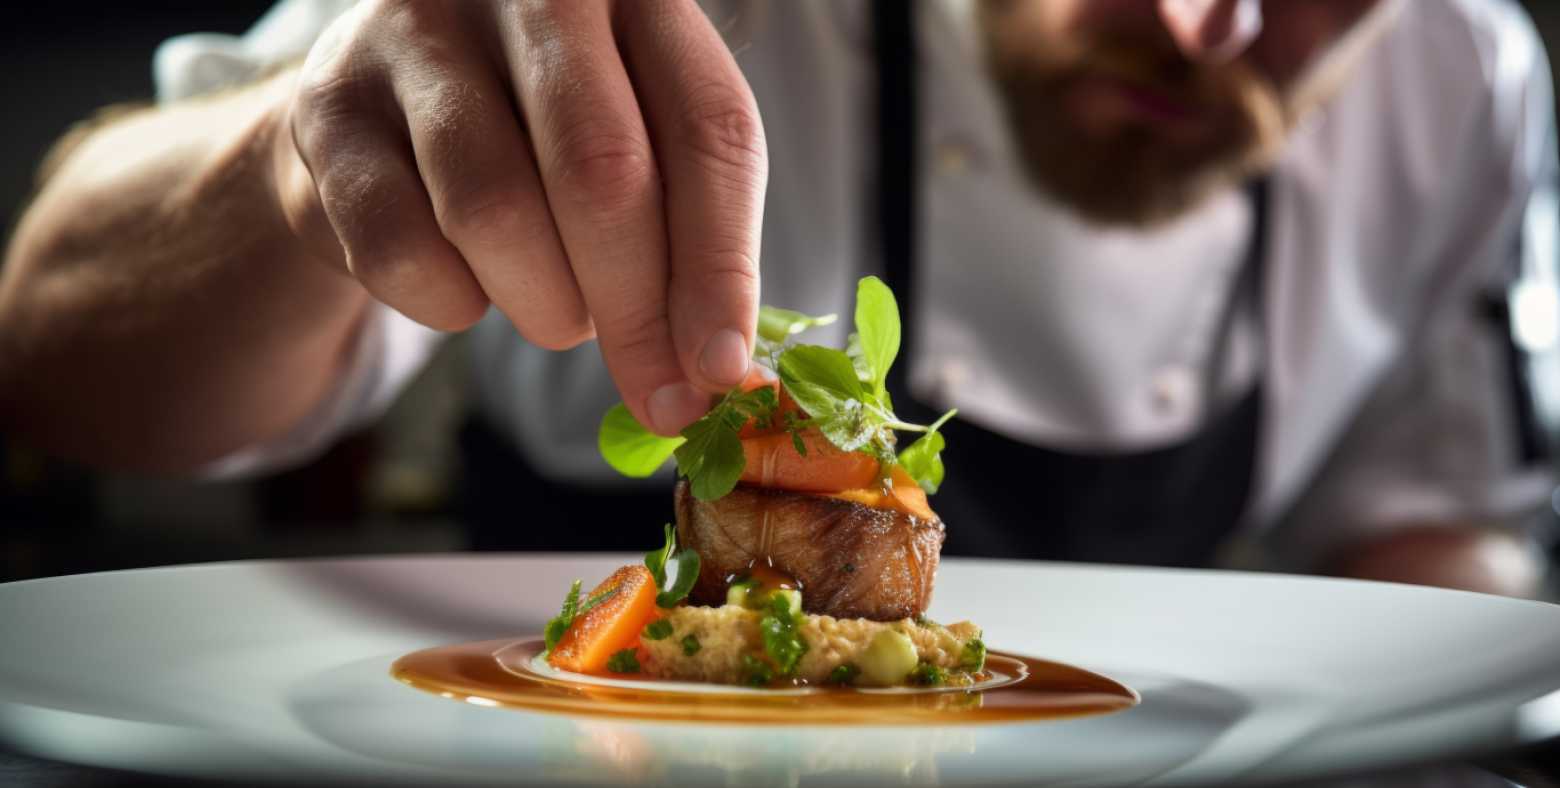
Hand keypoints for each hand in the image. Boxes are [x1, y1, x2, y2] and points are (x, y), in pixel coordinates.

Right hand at [274, 0, 765, 434]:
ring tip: (558, 311)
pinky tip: (469, 287)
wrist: (386, 109)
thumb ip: (690, 242)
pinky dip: (450, 305)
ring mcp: (416, 36)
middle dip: (636, 311)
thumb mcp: (644, 151)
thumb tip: (713, 375)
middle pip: (601, 173)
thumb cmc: (548, 138)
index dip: (721, 267)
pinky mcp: (330, 106)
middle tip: (654, 390)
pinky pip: (401, 249)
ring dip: (544, 305)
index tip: (719, 371)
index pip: (708, 131)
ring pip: (497, 214)